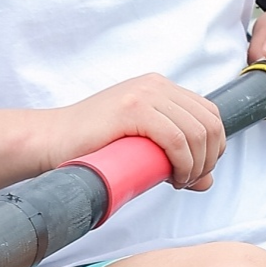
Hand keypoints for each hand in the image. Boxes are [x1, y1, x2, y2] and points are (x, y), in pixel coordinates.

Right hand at [37, 73, 225, 190]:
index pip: (209, 114)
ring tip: (179, 182)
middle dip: (208, 158)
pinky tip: (174, 178)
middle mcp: (156, 84)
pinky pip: (177, 139)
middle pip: (209, 122)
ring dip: (197, 165)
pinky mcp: (133, 108)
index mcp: (160, 87)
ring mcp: (145, 93)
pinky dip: (183, 163)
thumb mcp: (143, 151)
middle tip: (189, 181)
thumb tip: (208, 181)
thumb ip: (176, 160)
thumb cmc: (92, 147)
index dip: (214, 147)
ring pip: (197, 132)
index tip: (196, 172)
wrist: (51, 141)